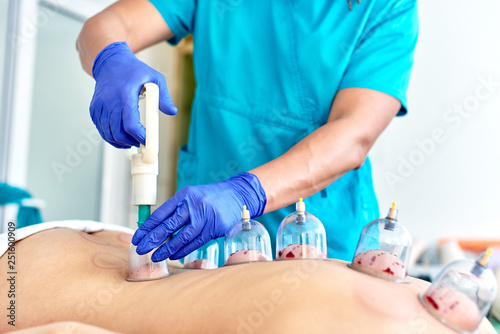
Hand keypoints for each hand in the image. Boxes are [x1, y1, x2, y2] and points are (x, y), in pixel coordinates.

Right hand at [90, 42, 176, 147]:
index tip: (147, 140)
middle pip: (118, 132)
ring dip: (120, 142)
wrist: (111, 62)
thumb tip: (172, 111)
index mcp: (125, 93)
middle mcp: (110, 100)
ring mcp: (100, 105)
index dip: (139, 136)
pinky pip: (101, 128)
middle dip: (131, 142)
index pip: (131, 123)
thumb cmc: (134, 70)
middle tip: (140, 143)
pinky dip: (110, 136)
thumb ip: (164, 96)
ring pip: (108, 133)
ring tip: (131, 142)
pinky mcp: (94, 108)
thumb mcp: (154, 78)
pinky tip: (120, 136)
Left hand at [131, 172, 266, 261]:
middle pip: (169, 226)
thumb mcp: (192, 197)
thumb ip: (176, 210)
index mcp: (184, 196)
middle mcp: (193, 205)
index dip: (147, 227)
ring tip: (155, 257)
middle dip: (152, 239)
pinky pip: (196, 242)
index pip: (161, 214)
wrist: (237, 195)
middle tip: (140, 250)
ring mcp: (205, 217)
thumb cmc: (211, 197)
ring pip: (182, 237)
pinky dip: (183, 250)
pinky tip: (173, 256)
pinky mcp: (215, 227)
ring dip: (167, 249)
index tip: (137, 238)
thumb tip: (156, 229)